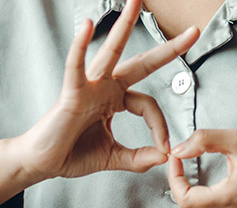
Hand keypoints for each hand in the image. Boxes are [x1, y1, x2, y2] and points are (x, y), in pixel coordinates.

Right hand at [0, 0, 199, 207]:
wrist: (42, 163)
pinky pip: (76, 66)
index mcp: (114, 101)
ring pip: (111, 52)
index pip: (148, 104)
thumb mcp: (113, 157)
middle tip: (194, 32)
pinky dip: (80, 46)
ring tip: (136, 2)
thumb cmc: (71, 154)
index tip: (164, 148)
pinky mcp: (71, 93)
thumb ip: (138, 158)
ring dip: (124, 26)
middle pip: (141, 63)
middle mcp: (104, 88)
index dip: (160, 126)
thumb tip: (164, 157)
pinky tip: (88, 26)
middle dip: (168, 48)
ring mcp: (89, 87)